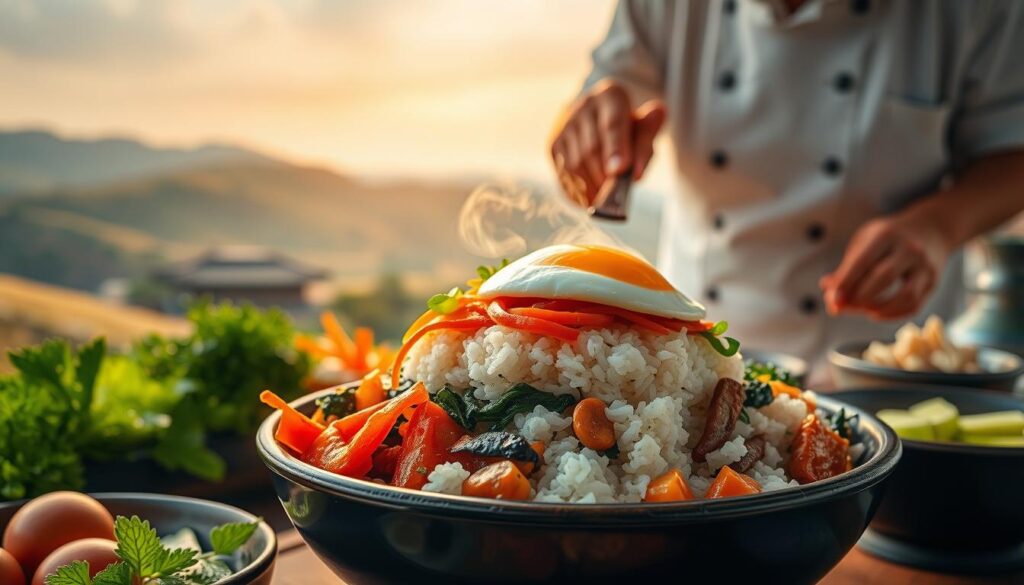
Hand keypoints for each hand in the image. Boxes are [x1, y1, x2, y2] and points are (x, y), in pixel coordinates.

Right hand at [550, 79, 665, 205]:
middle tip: (616, 194)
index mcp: (610, 96)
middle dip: (604, 174)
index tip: (620, 170)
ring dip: (591, 186)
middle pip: (592, 148)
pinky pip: (564, 173)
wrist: (601, 119)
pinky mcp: (554, 144)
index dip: (616, 148)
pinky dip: (578, 191)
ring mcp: (565, 125)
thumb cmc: (629, 128)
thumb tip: (637, 171)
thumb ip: (647, 142)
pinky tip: (590, 198)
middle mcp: (584, 107)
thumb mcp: (645, 129)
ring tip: (605, 198)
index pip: (613, 124)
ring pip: (575, 164)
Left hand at [820, 214, 949, 319]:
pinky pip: (914, 305)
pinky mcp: (933, 282)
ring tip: (862, 310)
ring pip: (905, 295)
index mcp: (886, 235)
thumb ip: (846, 267)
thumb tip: (829, 292)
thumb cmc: (887, 238)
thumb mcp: (864, 242)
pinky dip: (893, 315)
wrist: (930, 229)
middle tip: (842, 307)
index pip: (863, 261)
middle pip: (884, 278)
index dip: (846, 282)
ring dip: (879, 308)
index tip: (833, 300)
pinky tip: (876, 313)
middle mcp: (909, 249)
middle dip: (860, 297)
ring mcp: (925, 266)